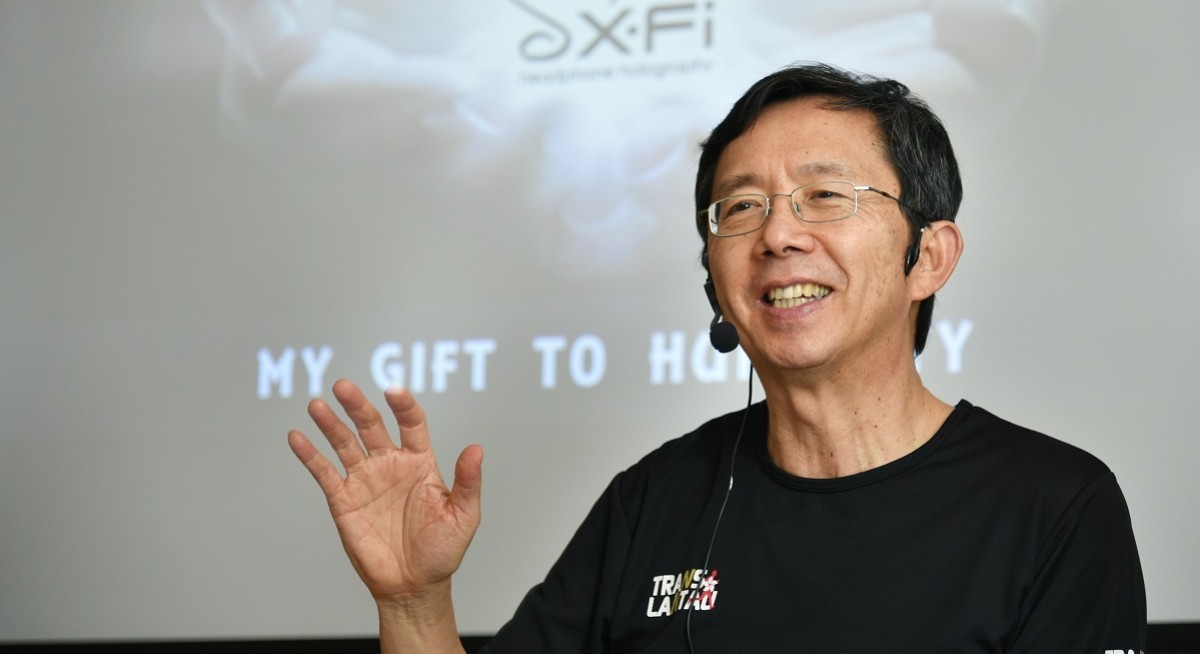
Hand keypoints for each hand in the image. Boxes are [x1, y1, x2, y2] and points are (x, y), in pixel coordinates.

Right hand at [288, 379, 482, 603]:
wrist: (412, 585)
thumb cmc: (442, 551)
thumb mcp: (463, 516)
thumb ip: (468, 482)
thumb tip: (477, 449)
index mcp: (420, 462)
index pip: (411, 424)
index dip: (403, 406)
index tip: (393, 392)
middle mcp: (390, 464)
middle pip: (372, 425)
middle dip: (358, 405)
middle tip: (343, 386)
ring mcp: (365, 480)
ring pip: (345, 443)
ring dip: (331, 423)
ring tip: (317, 405)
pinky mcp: (343, 500)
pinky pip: (324, 472)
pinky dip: (310, 454)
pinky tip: (297, 437)